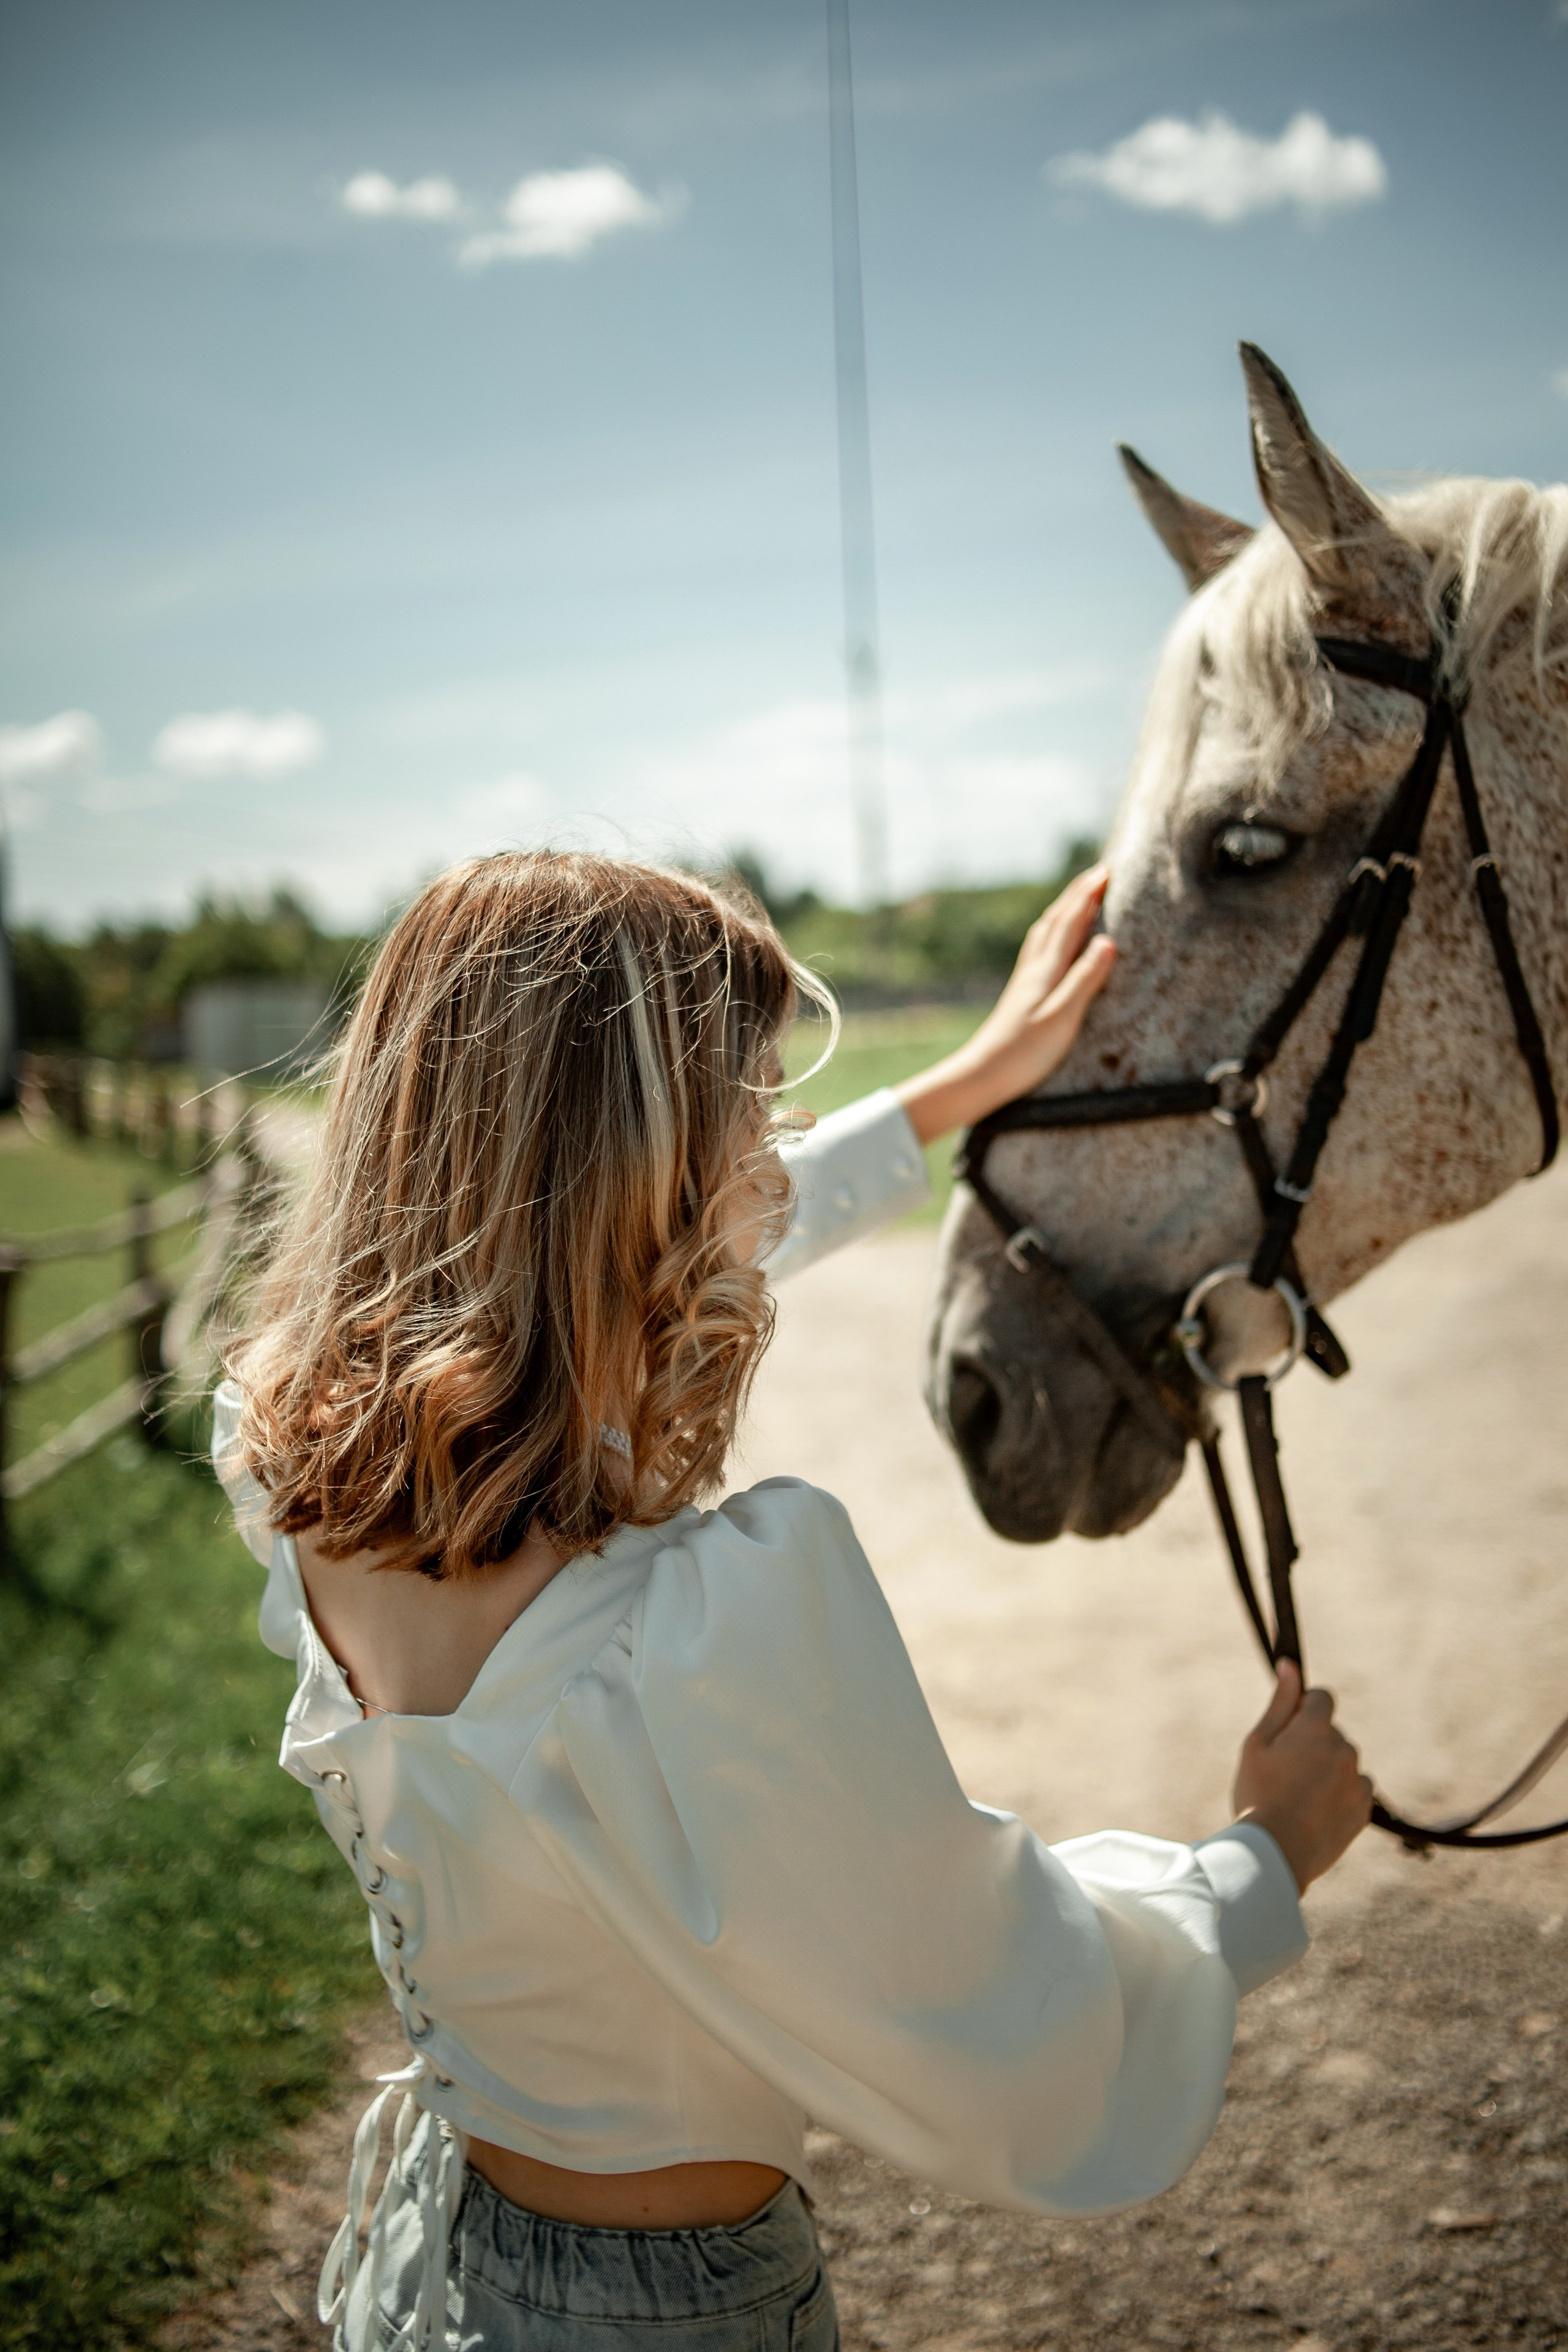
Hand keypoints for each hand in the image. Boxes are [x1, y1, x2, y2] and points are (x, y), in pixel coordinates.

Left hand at [893, 866, 1116, 1145]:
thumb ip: (1085, 979)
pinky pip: (1038, 951)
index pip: (1071, 922)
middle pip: (1056, 921)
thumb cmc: (1025, 1054)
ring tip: (1076, 897)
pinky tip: (1048, 942)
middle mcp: (1033, 969)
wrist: (982, 1075)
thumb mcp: (1063, 1018)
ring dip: (1063, 910)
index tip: (1107, 871)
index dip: (1088, 895)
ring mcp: (1024, 981)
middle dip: (1077, 894)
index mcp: (1046, 971)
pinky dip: (1050, 934)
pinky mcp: (1020, 995)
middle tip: (1098, 873)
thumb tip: (1108, 941)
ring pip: (1045, 933)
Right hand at [1232, 1662, 1373, 1893]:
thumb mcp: (1258, 1743)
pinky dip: (1339, 1796)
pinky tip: (1315, 1813)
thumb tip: (1290, 1665)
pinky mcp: (1364, 1809)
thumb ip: (1280, 1703)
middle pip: (1330, 1733)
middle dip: (1311, 1744)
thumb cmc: (1258, 1794)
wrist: (1278, 1853)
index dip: (1303, 1710)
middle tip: (1283, 1773)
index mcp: (1316, 1727)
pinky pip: (1355, 1790)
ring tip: (1297, 1798)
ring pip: (1343, 1763)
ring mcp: (1358, 1780)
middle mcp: (1345, 1748)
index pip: (1322, 1697)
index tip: (1286, 1732)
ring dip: (1327, 1770)